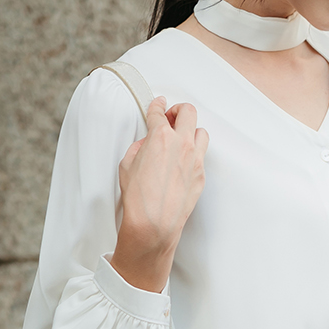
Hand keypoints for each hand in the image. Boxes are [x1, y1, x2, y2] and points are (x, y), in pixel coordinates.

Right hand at [109, 97, 208, 292]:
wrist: (154, 224)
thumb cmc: (138, 198)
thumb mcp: (127, 165)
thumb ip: (140, 147)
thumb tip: (147, 144)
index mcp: (160, 137)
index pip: (159, 112)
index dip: (157, 105)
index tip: (158, 104)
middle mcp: (181, 144)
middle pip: (188, 112)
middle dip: (178, 111)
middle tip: (171, 117)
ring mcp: (194, 159)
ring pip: (201, 132)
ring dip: (191, 131)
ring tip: (181, 139)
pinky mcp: (200, 175)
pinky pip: (201, 156)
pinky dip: (193, 154)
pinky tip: (184, 161)